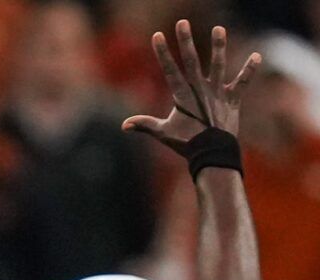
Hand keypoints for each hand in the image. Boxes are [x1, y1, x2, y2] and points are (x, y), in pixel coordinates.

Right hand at [122, 21, 259, 155]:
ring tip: (219, 29)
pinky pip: (243, 82)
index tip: (158, 35)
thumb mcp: (163, 133)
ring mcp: (217, 92)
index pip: (170, 70)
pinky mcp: (232, 99)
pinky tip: (257, 56)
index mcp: (182, 96)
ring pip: (218, 65)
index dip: (163, 52)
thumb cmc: (186, 144)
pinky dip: (249, 70)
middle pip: (192, 60)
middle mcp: (200, 89)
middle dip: (186, 41)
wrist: (212, 154)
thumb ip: (145, 125)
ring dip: (219, 47)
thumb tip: (124, 125)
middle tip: (182, 23)